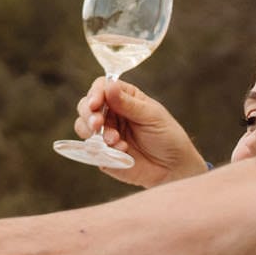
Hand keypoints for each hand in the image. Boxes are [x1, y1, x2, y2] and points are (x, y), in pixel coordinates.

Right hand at [75, 78, 206, 188]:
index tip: (96, 103)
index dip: (95, 93)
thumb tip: (109, 86)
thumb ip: (129, 104)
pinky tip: (122, 151)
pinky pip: (90, 148)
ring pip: (82, 126)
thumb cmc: (167, 137)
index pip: (101, 88)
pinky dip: (102, 149)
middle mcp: (111, 113)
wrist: (173, 168)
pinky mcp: (102, 152)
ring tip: (114, 140)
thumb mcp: (152, 116)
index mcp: (124, 98)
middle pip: (86, 106)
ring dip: (93, 132)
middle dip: (88, 114)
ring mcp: (104, 133)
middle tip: (97, 125)